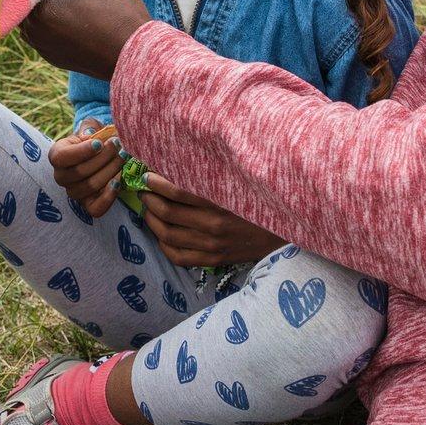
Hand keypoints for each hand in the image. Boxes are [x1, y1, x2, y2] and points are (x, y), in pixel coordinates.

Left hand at [20, 0, 150, 78]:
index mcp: (40, 10)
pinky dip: (50, 20)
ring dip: (44, 2)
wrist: (134, 55)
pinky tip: (70, 12)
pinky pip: (42, 32)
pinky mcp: (52, 56)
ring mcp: (41, 47)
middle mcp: (33, 31)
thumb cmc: (117, 12)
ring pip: (32, 16)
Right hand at [49, 120, 123, 217]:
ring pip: (90, 186)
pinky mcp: (87, 205)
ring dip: (110, 171)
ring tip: (123, 157)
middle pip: (80, 172)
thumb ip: (89, 128)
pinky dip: (108, 196)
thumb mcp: (90, 128)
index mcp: (57, 155)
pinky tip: (118, 181)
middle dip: (103, 158)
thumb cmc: (93, 139)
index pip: (62, 157)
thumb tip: (89, 136)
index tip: (100, 143)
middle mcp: (61, 176)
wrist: (100, 154)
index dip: (81, 152)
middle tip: (118, 145)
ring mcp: (74, 192)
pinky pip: (96, 208)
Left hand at [140, 173, 285, 267]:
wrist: (283, 234)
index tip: (146, 175)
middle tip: (142, 190)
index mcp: (220, 202)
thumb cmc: (258, 203)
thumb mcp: (237, 185)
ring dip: (151, 219)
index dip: (156, 183)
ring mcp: (212, 246)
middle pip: (167, 213)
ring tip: (147, 208)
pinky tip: (160, 234)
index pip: (177, 191)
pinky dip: (163, 244)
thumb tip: (178, 164)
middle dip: (148, 199)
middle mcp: (214, 226)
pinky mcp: (213, 260)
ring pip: (167, 235)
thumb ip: (210, 177)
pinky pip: (178, 257)